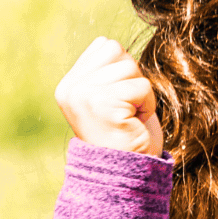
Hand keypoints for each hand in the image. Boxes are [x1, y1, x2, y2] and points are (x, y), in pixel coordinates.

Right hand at [55, 38, 163, 156]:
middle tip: (128, 109)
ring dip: (142, 93)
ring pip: (131, 67)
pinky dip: (148, 104)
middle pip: (118, 51)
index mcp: (70, 84)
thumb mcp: (111, 98)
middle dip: (133, 78)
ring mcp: (83, 95)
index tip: (120, 101)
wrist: (125, 174)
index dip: (124, 71)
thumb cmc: (127, 136)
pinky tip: (135, 122)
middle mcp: (71, 88)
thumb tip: (112, 44)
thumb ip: (106, 71)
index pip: (105, 46)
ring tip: (131, 116)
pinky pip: (141, 86)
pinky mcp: (102, 103)